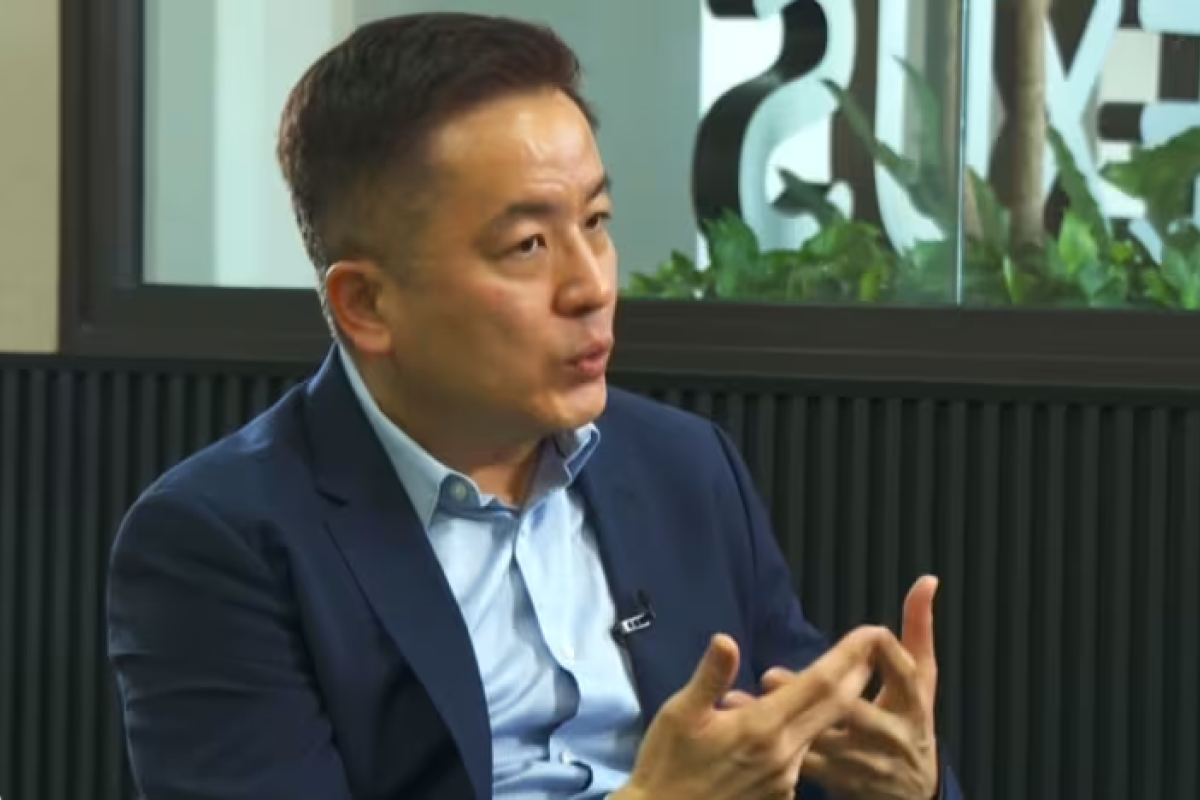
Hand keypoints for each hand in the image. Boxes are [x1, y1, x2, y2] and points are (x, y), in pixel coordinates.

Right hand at [614, 626, 893, 799]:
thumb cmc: (666, 764)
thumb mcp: (678, 715)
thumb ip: (710, 678)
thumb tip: (726, 640)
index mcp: (761, 727)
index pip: (819, 684)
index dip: (847, 657)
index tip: (869, 634)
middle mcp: (783, 753)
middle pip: (834, 708)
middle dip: (858, 676)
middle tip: (874, 650)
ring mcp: (785, 779)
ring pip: (818, 731)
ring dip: (833, 704)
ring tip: (841, 679)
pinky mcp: (780, 796)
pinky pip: (801, 755)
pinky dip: (805, 732)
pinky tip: (795, 723)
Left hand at [757, 576, 941, 799]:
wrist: (914, 794)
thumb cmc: (912, 719)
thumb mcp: (923, 679)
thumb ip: (919, 628)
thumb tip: (927, 579)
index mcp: (912, 704)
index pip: (902, 673)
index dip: (880, 651)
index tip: (863, 633)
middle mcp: (890, 735)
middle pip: (850, 711)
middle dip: (810, 692)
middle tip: (768, 676)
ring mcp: (865, 762)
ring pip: (817, 739)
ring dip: (775, 722)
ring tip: (736, 701)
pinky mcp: (841, 782)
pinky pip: (804, 767)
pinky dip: (772, 751)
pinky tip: (739, 736)